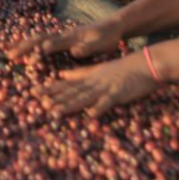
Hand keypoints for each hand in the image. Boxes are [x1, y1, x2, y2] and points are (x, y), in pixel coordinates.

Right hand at [7, 16, 123, 61]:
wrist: (112, 25)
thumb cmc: (107, 37)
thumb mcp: (101, 43)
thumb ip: (88, 47)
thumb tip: (74, 51)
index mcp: (70, 37)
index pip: (51, 44)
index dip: (40, 53)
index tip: (30, 62)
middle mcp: (62, 35)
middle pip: (38, 39)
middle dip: (23, 47)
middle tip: (9, 56)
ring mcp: (60, 35)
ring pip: (37, 38)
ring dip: (23, 45)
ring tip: (8, 52)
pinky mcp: (61, 39)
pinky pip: (41, 41)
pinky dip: (29, 44)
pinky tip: (22, 49)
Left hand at [30, 53, 158, 117]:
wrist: (145, 64)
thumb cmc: (122, 69)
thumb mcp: (97, 70)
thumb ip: (79, 73)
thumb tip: (61, 74)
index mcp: (88, 78)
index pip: (66, 84)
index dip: (50, 89)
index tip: (33, 93)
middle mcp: (93, 82)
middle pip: (72, 91)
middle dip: (55, 98)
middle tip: (38, 104)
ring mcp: (106, 87)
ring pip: (85, 97)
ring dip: (70, 105)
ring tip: (55, 112)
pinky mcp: (119, 92)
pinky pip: (108, 101)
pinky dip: (99, 108)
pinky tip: (90, 115)